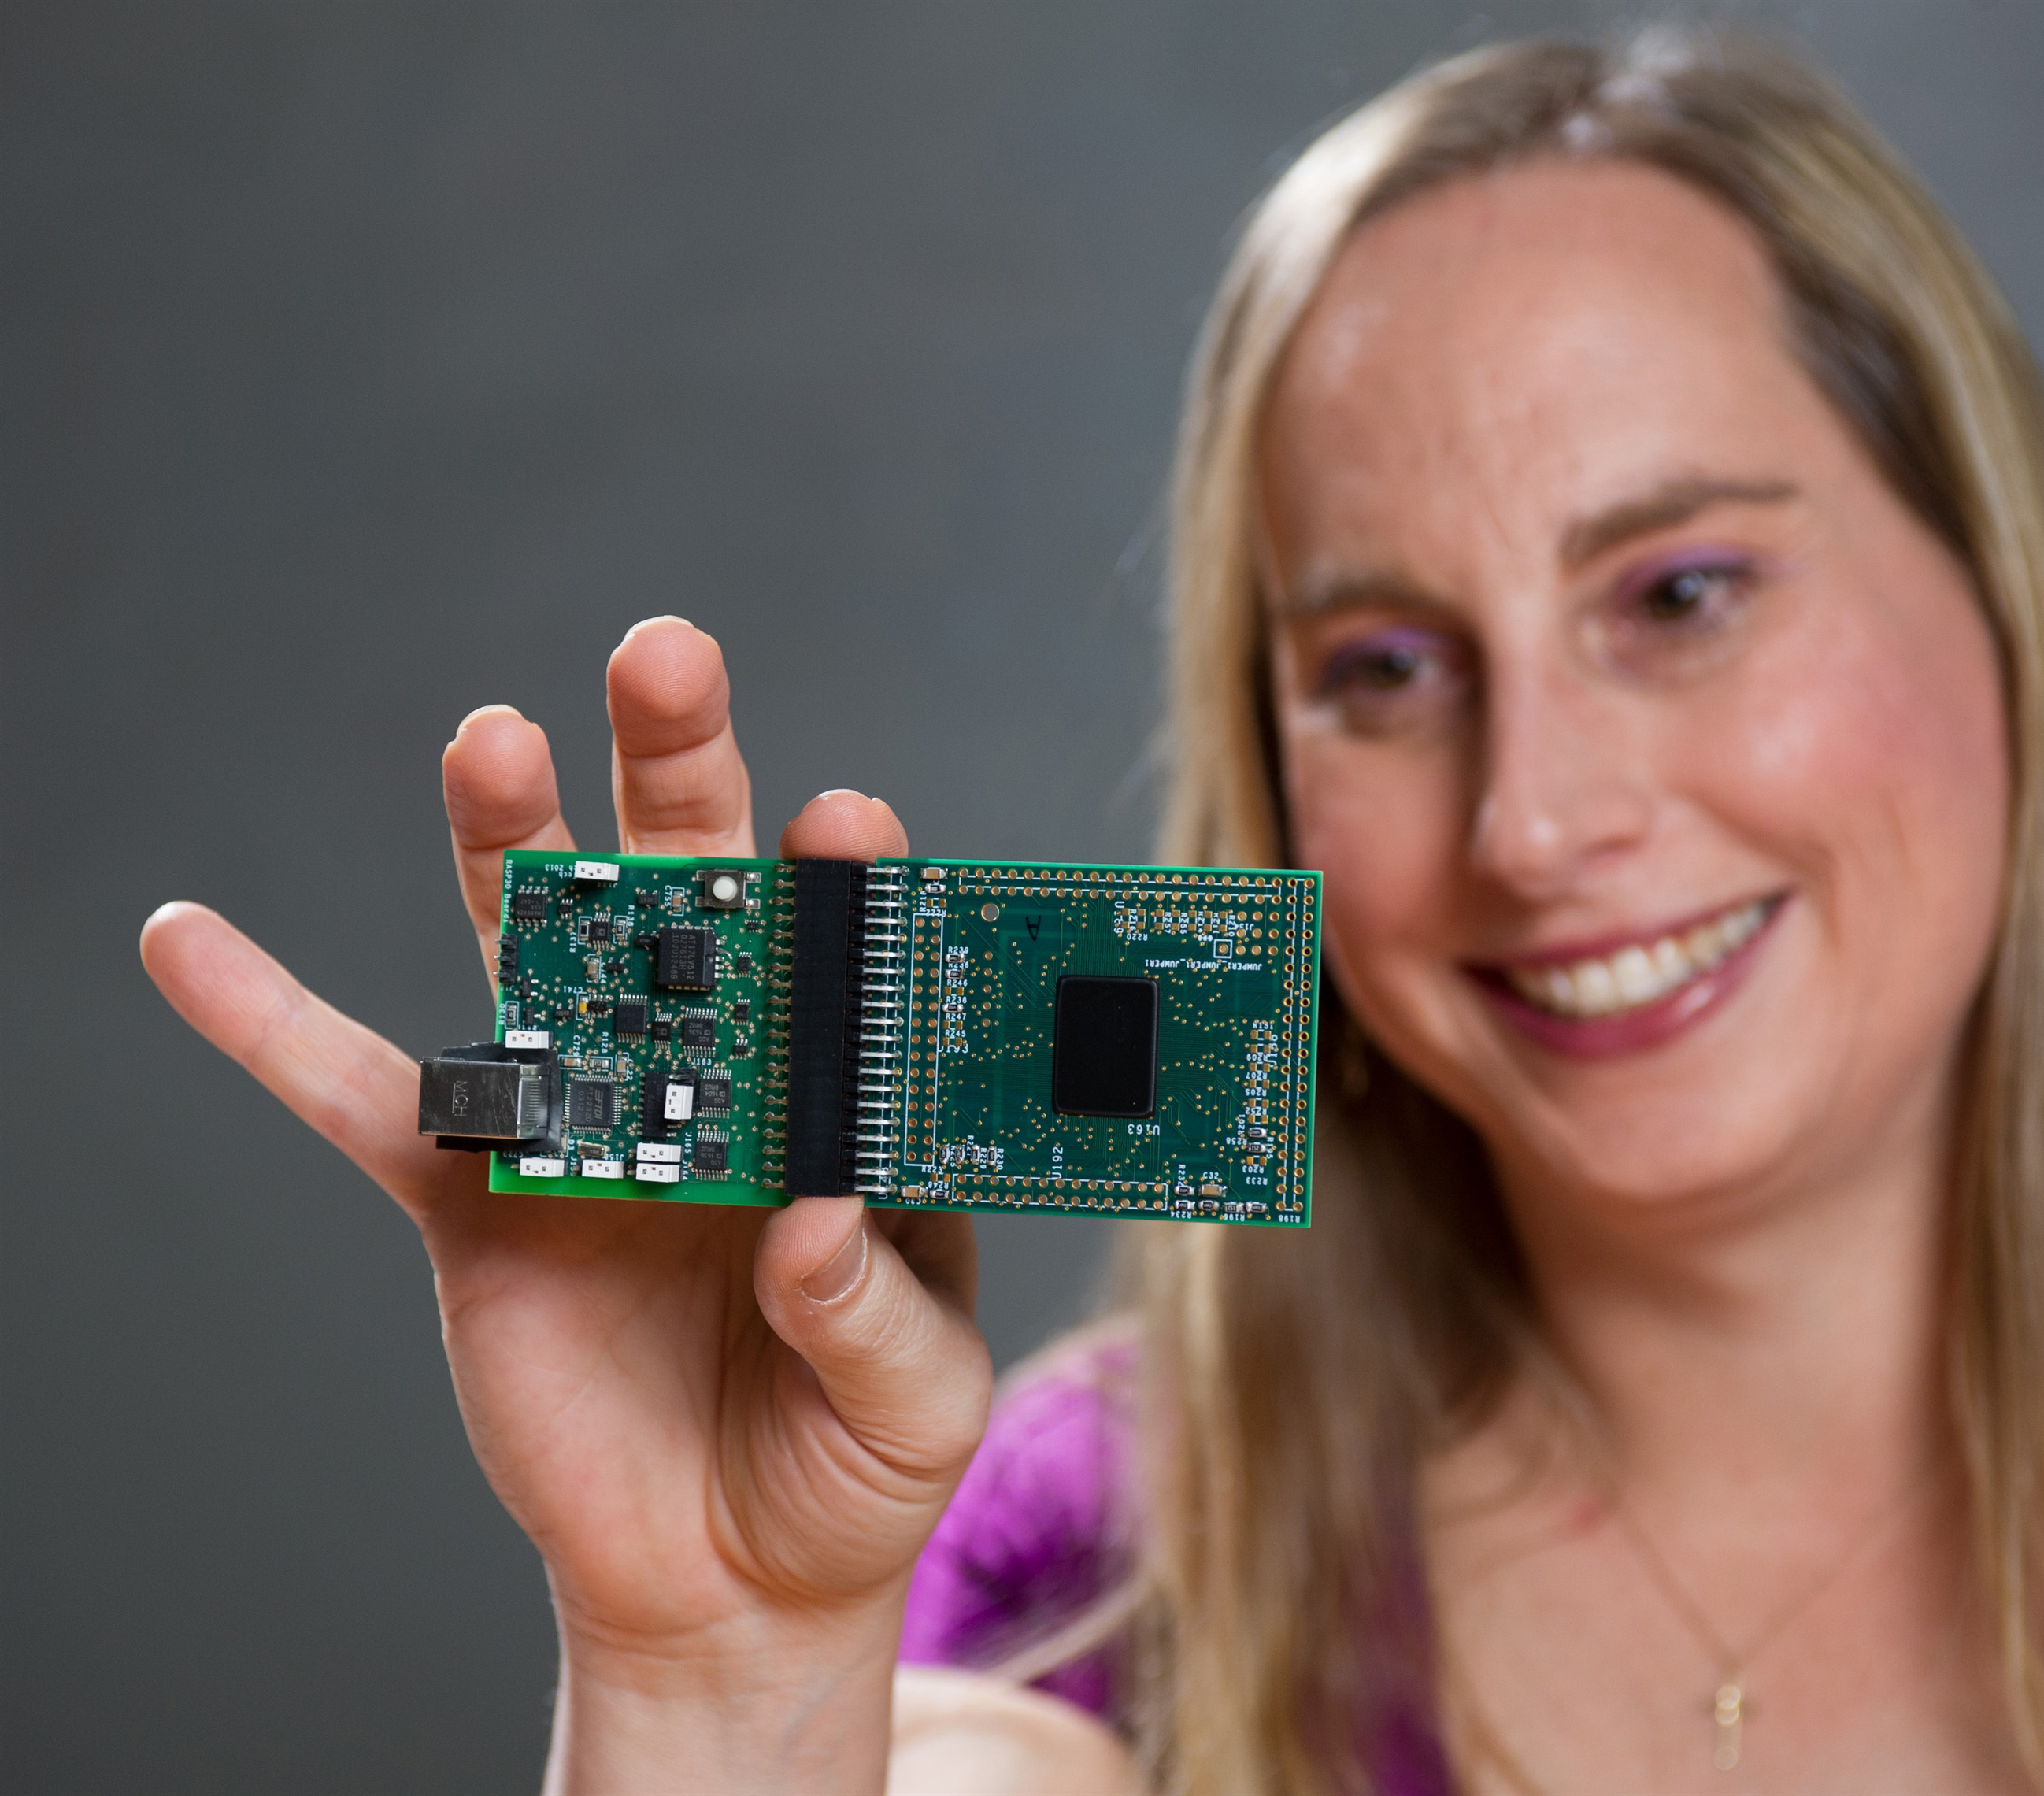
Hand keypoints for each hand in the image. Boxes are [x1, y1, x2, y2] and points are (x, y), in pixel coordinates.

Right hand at [141, 618, 993, 1793]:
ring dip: (508, 844)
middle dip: (681, 773)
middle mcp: (721, 1072)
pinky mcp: (477, 1198)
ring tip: (493, 741)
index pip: (852, 954)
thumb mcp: (918, 1397)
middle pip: (698, 894)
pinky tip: (188, 939)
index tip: (841, 820)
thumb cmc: (851, 1464)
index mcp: (843, 1097)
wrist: (731, 1574)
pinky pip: (361, 1099)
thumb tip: (813, 1216)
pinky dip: (268, 1020)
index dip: (846, 880)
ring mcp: (594, 1120)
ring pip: (543, 955)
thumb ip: (875, 1305)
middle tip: (668, 659)